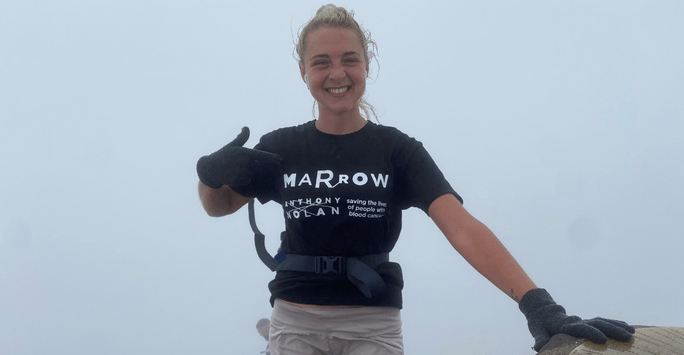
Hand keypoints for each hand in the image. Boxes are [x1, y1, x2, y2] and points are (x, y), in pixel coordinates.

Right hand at [196, 127, 281, 189]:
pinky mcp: (239, 180)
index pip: (261, 155)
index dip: (271, 157)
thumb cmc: (222, 156)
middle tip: (236, 164)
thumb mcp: (232, 146)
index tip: (280, 159)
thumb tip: (246, 128)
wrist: (210, 169)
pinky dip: (241, 180)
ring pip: (251, 175)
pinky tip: (232, 176)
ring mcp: (242, 171)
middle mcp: (245, 162)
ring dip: (245, 174)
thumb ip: (241, 138)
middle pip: (255, 167)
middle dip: (248, 166)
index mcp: (245, 152)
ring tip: (233, 170)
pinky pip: (246, 181)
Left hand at [519, 288, 634, 351]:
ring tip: (632, 333)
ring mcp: (584, 320)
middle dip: (613, 330)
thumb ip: (539, 338)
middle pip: (597, 323)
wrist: (542, 311)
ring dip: (618, 326)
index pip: (581, 328)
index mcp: (565, 325)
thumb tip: (539, 346)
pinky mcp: (588, 321)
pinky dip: (616, 324)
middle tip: (628, 337)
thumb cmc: (540, 324)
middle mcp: (577, 321)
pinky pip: (604, 321)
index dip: (592, 333)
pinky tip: (629, 328)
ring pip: (603, 321)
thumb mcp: (537, 331)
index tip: (603, 340)